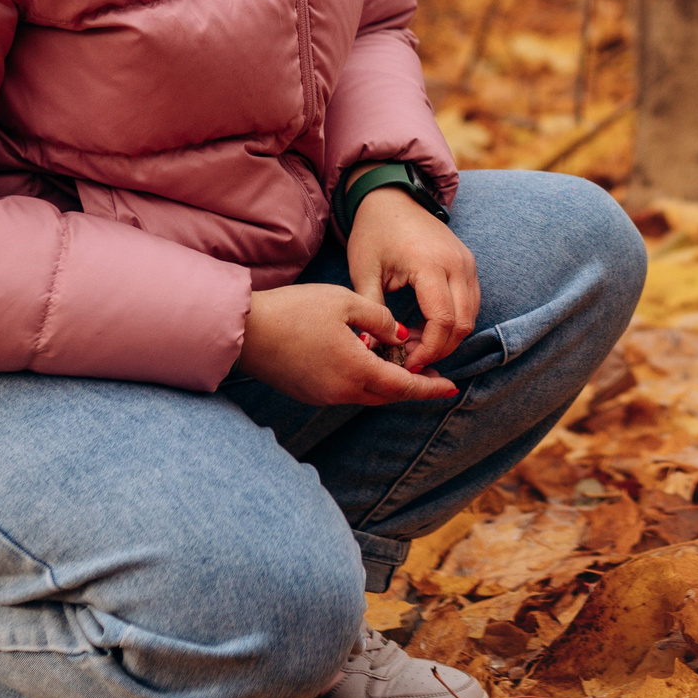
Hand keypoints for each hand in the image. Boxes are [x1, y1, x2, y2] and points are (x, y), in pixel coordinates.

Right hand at [237, 282, 455, 405]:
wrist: (245, 330)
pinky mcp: (308, 392)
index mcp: (355, 370)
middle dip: (413, 386)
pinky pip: (347, 391)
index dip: (430, 387)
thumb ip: (380, 318)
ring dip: (388, 382)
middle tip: (433, 373)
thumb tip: (399, 336)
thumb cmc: (294, 310)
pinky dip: (366, 380)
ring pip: (367, 394)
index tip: (452, 387)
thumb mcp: (344, 302)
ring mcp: (322, 395)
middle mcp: (341, 391)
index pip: (403, 386)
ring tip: (403, 363)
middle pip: (388, 394)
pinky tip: (369, 361)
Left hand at [347, 184, 478, 374]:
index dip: (427, 350)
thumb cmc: (374, 232)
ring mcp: (467, 262)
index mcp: (430, 264)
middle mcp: (457, 263)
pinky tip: (426, 327)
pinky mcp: (469, 264)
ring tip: (415, 343)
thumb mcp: (364, 271)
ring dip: (448, 337)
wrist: (392, 198)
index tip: (406, 363)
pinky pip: (471, 303)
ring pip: (471, 316)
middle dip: (438, 349)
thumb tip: (369, 349)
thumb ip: (371, 311)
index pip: (442, 321)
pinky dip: (454, 321)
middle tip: (410, 358)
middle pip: (462, 324)